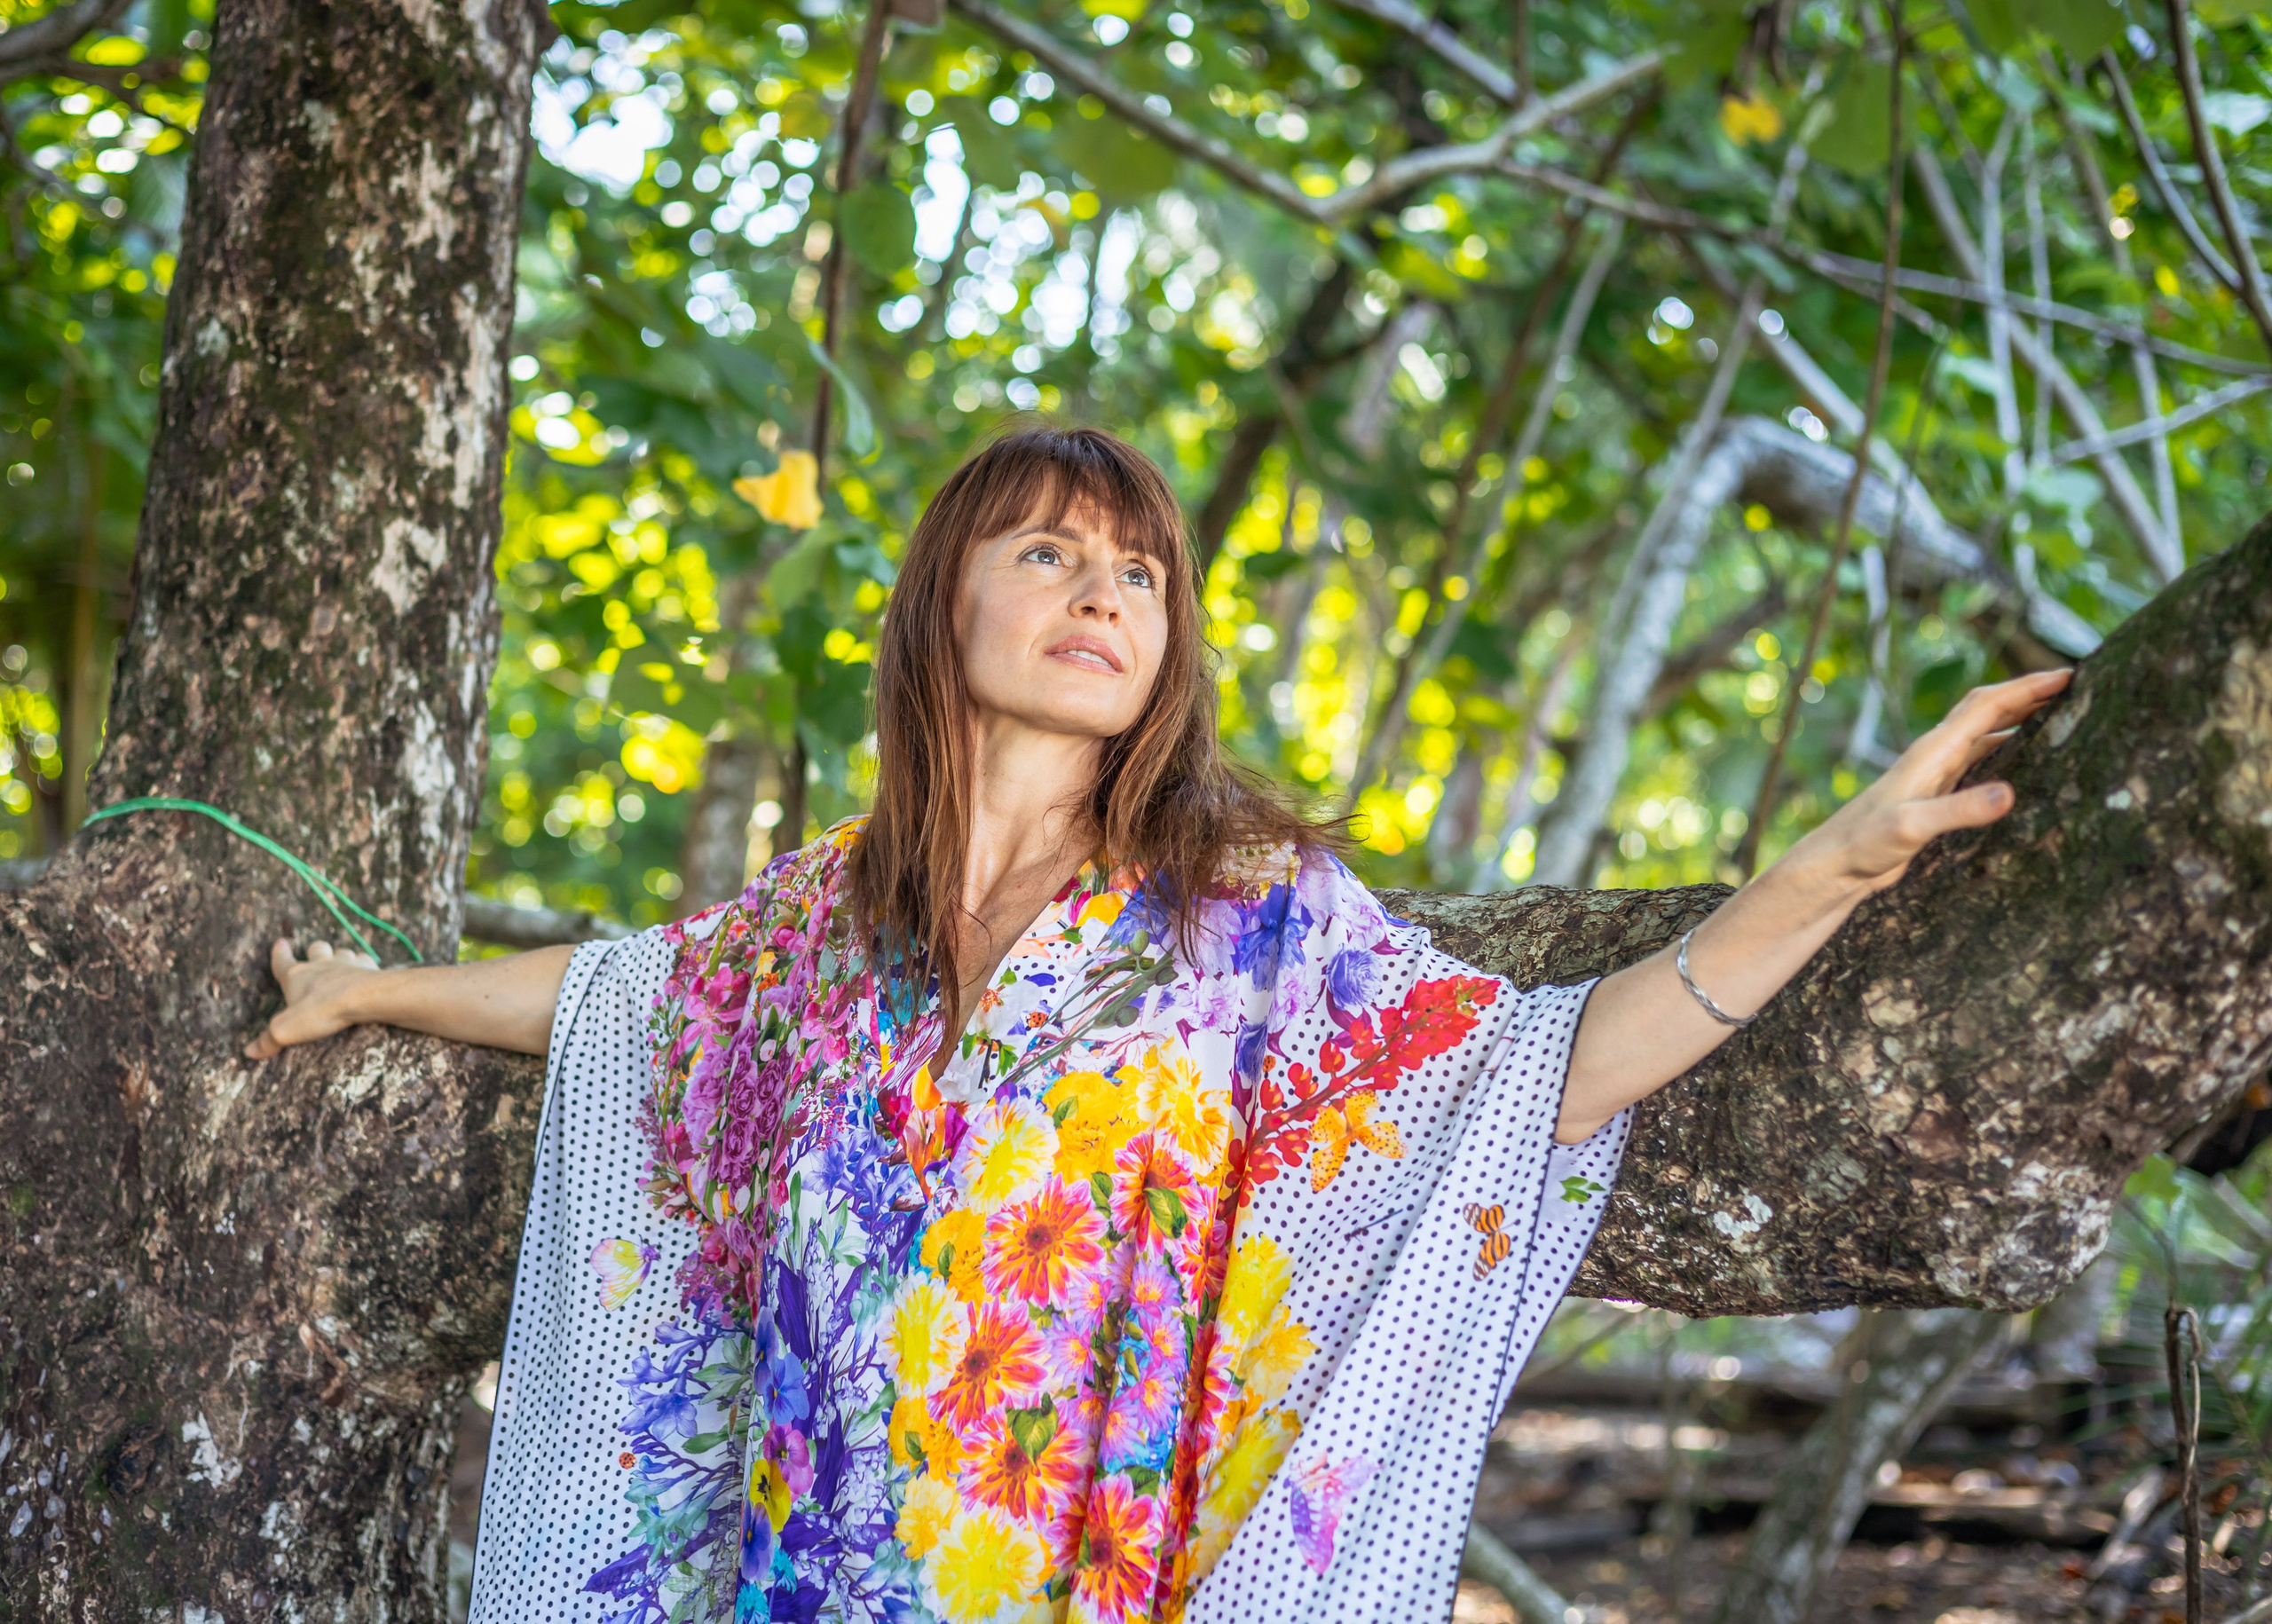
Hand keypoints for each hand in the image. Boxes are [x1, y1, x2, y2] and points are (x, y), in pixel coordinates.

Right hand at [244, 937, 381, 1058]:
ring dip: (341, 956)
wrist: (366, 998)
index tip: (280, 944)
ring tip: (342, 964)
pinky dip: (365, 965)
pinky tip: (367, 972)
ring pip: (343, 952)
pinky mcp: (370, 969)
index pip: (282, 962)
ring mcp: (348, 964)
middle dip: (315, 950)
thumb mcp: (286, 1030)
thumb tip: (250, 1051)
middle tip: (316, 953)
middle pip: (317, 949)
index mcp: (297, 975)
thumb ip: (268, 1040)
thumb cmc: (322, 1011)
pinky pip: (367, 961)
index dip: (279, 954)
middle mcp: (322, 965)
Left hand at [1787, 668, 2072, 896]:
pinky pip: (1980, 761)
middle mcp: (1936, 755)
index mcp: (1933, 751)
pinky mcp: (1937, 795)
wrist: (1836, 865)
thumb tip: (2009, 794)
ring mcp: (1937, 773)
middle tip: (2074, 687)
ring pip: (1986, 735)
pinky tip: (2026, 764)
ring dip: (2020, 722)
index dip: (2027, 688)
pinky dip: (2007, 752)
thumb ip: (1958, 810)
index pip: (1987, 706)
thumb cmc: (1864, 843)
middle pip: (1989, 711)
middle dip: (2029, 696)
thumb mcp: (1912, 826)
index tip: (2067, 675)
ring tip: (2060, 717)